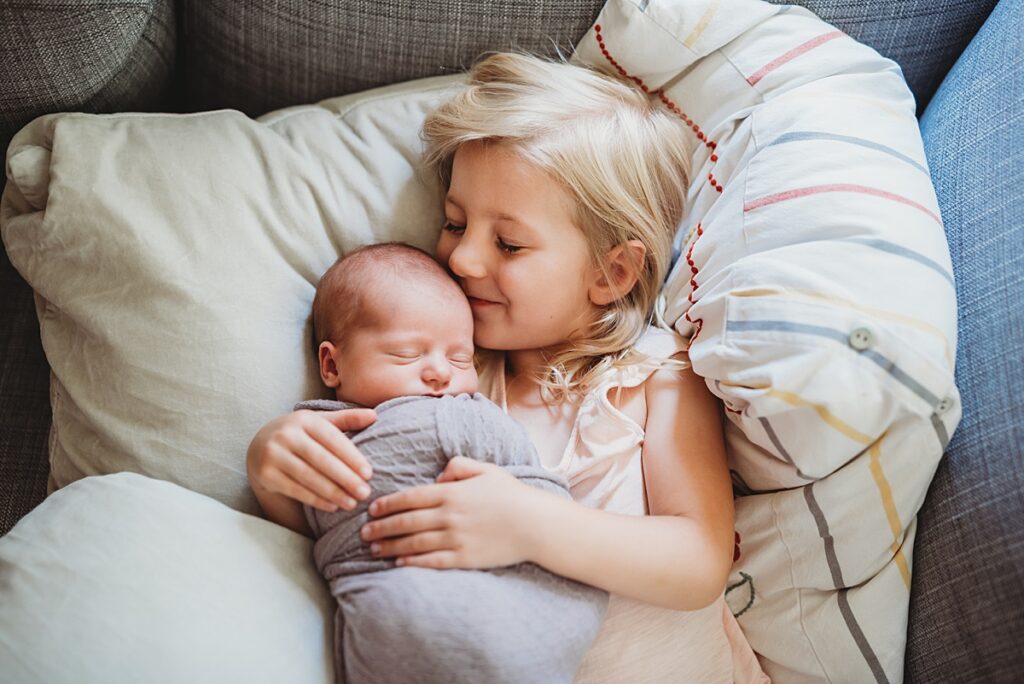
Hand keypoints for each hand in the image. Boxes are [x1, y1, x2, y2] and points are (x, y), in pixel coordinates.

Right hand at [247, 408, 376, 511]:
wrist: (259, 445)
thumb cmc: (299, 434)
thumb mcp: (320, 422)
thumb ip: (346, 419)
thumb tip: (374, 415)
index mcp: (304, 419)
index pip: (333, 440)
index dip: (352, 457)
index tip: (368, 474)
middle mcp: (286, 435)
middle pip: (321, 460)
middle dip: (346, 478)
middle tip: (364, 493)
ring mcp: (273, 455)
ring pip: (309, 477)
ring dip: (333, 492)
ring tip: (352, 503)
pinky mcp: (266, 474)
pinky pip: (295, 490)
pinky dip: (316, 499)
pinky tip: (333, 506)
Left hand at [360, 457, 539, 569]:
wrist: (535, 524)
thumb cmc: (512, 495)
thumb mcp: (486, 469)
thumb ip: (459, 466)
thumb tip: (439, 474)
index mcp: (452, 492)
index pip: (410, 498)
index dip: (388, 504)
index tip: (372, 509)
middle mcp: (449, 515)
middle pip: (406, 522)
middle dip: (381, 527)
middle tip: (363, 532)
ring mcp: (455, 538)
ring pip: (413, 543)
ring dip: (390, 545)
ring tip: (374, 549)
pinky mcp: (463, 558)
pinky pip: (431, 561)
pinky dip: (411, 562)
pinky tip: (398, 562)